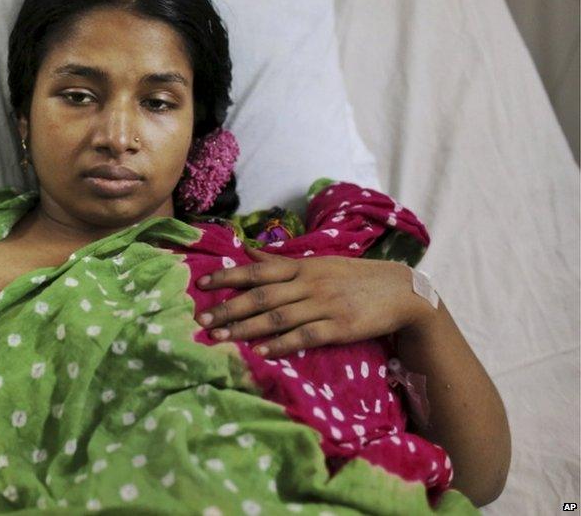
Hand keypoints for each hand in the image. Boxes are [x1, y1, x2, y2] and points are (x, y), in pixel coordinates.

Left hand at [195, 247, 431, 357]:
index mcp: (302, 267)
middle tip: (201, 320)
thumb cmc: (353, 277)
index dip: (228, 277)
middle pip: (261, 295)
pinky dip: (282, 343)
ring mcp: (324, 305)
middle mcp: (309, 284)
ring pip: (277, 317)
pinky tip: (261, 351)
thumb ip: (280, 261)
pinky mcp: (339, 327)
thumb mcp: (317, 263)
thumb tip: (247, 250)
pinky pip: (305, 336)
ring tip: (220, 337)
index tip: (201, 284)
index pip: (257, 270)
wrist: (402, 292)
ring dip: (246, 328)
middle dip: (228, 308)